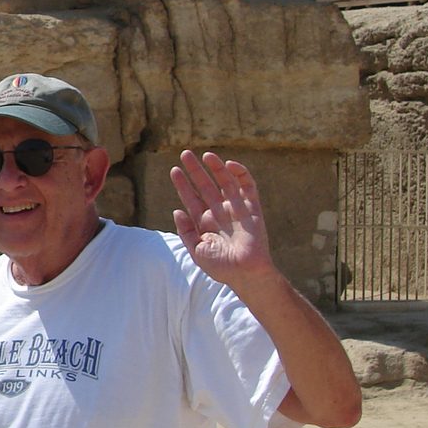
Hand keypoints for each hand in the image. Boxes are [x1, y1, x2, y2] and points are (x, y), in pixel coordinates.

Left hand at [170, 150, 275, 289]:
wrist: (245, 273)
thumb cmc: (220, 267)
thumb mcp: (196, 250)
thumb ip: (186, 231)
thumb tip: (177, 211)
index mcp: (205, 223)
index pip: (192, 198)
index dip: (183, 184)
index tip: (175, 170)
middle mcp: (220, 213)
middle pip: (206, 186)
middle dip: (195, 171)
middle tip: (185, 154)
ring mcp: (236, 209)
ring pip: (225, 182)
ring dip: (216, 168)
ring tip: (205, 155)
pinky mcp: (252, 208)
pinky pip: (248, 187)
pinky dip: (241, 174)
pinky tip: (229, 165)